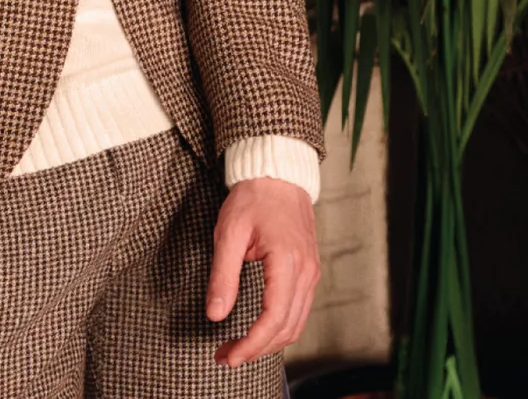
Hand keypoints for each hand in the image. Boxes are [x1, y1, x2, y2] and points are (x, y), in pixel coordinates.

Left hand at [205, 176, 321, 368]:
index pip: (273, 318)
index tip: (229, 356)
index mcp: (287, 260)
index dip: (251, 344)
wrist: (278, 172)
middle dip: (256, 349)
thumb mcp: (229, 233)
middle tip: (226, 356)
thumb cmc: (253, 197)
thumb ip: (223, 275)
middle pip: (287, 328)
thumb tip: (215, 314)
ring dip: (269, 342)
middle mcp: (306, 270)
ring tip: (239, 348)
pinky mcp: (309, 270)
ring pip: (296, 323)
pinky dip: (281, 327)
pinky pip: (300, 310)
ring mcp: (311, 271)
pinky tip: (260, 330)